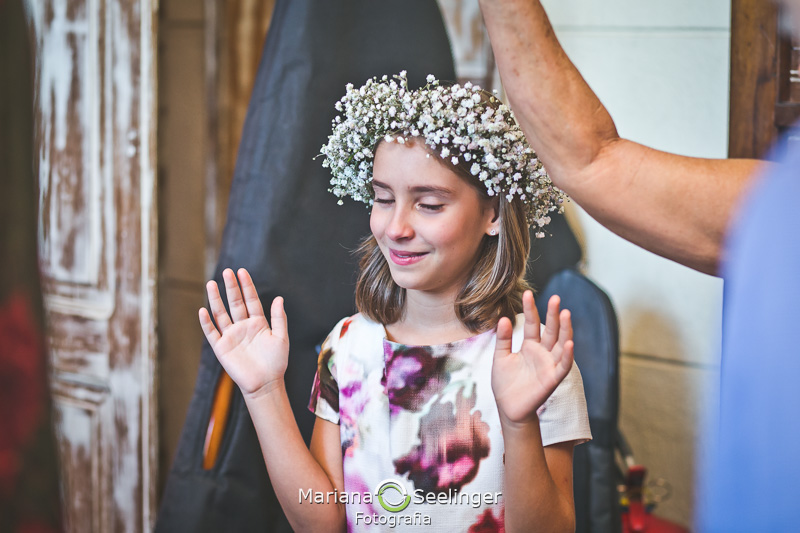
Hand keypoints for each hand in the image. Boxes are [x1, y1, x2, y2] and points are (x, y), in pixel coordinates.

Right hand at [199, 268, 289, 399]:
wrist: (265, 384)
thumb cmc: (276, 362)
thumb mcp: (281, 338)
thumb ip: (279, 318)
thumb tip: (279, 298)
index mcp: (258, 323)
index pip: (251, 300)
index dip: (246, 286)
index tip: (242, 272)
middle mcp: (243, 326)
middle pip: (235, 303)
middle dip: (231, 287)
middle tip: (227, 272)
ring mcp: (231, 336)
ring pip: (221, 314)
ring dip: (216, 299)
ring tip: (211, 284)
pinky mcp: (221, 347)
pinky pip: (212, 332)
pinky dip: (206, 322)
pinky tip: (203, 310)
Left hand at [492, 291, 573, 426]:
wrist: (508, 409)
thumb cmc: (505, 384)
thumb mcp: (500, 357)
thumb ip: (503, 339)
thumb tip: (504, 318)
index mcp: (529, 346)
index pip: (532, 324)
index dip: (531, 310)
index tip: (527, 294)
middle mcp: (542, 353)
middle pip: (551, 330)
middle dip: (554, 315)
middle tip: (555, 298)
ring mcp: (549, 365)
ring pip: (560, 344)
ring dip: (565, 330)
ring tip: (566, 313)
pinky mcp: (552, 379)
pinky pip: (563, 366)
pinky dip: (566, 355)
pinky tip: (568, 343)